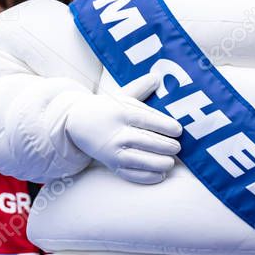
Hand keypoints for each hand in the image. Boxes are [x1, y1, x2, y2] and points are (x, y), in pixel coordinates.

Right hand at [63, 74, 181, 183]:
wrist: (76, 122)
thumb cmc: (105, 108)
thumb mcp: (121, 95)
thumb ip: (141, 88)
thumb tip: (158, 77)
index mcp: (121, 113)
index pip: (147, 120)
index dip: (165, 126)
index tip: (178, 130)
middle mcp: (117, 132)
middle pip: (146, 141)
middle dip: (166, 146)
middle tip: (178, 147)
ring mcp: (113, 151)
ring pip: (140, 160)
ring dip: (159, 163)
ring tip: (171, 162)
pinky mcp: (111, 164)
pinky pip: (131, 174)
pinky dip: (147, 177)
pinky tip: (160, 174)